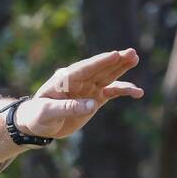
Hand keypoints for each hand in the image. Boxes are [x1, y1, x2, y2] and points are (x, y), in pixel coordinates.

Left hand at [15, 49, 143, 139]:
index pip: (85, 69)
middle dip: (116, 61)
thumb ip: (68, 107)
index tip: (115, 54)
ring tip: (136, 59)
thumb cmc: (38, 116)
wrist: (38, 125)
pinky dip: (124, 91)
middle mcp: (79, 80)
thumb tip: (92, 104)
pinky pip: (112, 92)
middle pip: (100, 68)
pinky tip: (138, 92)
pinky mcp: (95, 98)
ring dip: (122, 68)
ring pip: (108, 76)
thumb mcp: (48, 112)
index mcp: (65, 79)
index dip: (100, 62)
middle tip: (132, 52)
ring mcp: (89, 88)